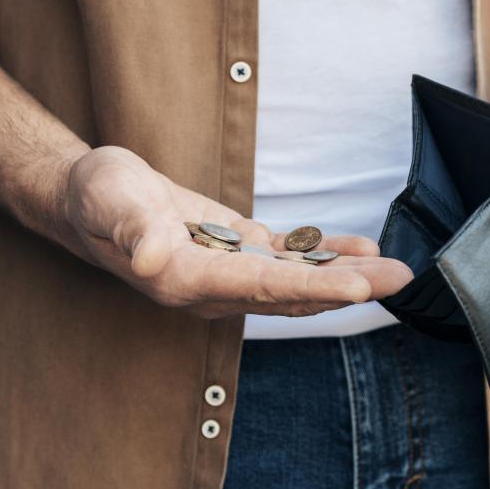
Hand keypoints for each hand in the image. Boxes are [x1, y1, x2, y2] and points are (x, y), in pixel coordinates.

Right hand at [50, 146, 412, 318]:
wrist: (89, 196)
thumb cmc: (97, 197)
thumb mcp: (109, 201)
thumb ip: (132, 230)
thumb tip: (148, 258)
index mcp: (185, 279)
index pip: (261, 287)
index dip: (313, 287)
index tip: (360, 287)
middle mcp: (213, 286)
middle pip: (291, 292)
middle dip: (348, 288)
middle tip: (400, 280)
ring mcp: (228, 271)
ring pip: (297, 279)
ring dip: (346, 275)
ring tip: (396, 271)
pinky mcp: (236, 251)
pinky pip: (289, 258)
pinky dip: (325, 254)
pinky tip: (361, 248)